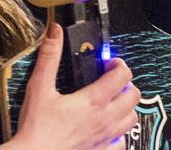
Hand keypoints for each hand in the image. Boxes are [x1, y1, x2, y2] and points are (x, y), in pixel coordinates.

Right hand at [0, 24, 139, 149]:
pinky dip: (118, 133)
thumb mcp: (39, 87)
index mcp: (93, 101)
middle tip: (109, 80)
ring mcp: (106, 138)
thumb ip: (49, 57)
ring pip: (131, 119)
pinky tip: (105, 129)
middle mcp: (105, 119)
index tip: (107, 63)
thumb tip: (54, 32)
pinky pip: (122, 143)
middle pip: (133, 96)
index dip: (118, 64)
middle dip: (125, 84)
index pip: (122, 75)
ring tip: (109, 102)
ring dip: (125, 107)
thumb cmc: (37, 128)